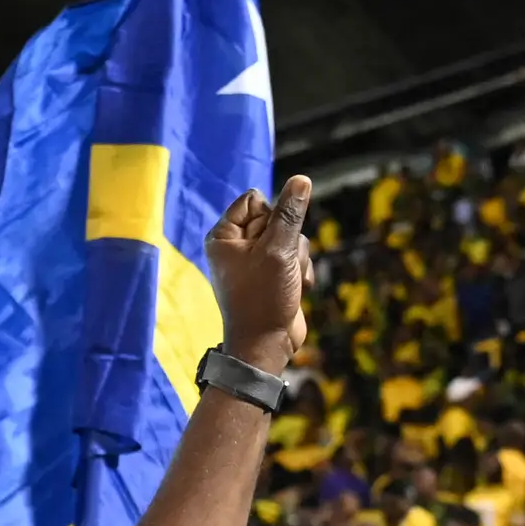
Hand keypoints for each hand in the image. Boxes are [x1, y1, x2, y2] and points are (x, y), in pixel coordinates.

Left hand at [205, 175, 316, 372]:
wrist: (267, 344)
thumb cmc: (263, 299)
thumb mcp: (278, 251)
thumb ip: (290, 214)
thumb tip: (301, 180)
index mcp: (223, 236)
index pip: (254, 200)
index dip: (270, 216)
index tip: (269, 242)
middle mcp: (237, 245)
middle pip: (277, 217)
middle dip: (288, 240)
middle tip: (280, 265)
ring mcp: (257, 259)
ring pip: (292, 238)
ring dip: (297, 259)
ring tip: (287, 281)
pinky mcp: (275, 273)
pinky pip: (297, 257)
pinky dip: (301, 272)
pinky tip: (295, 290)